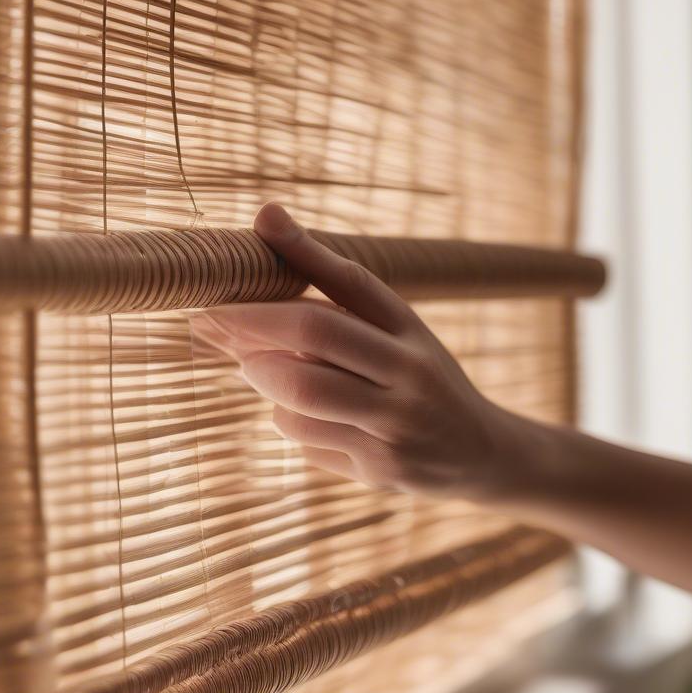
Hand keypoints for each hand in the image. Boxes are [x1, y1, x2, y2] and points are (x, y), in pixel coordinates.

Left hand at [190, 203, 537, 503]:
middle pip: (313, 337)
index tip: (248, 241)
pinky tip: (302, 415)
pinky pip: (307, 440)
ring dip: (263, 380)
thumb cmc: (422, 378)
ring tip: (257, 370)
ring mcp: (396, 428)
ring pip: (298, 397)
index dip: (294, 259)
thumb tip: (266, 220)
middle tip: (211, 321)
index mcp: (412, 330)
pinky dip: (288, 420)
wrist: (481, 454)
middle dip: (249, 325)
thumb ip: (338, 287)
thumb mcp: (399, 328)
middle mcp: (410, 375)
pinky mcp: (380, 472)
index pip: (346, 285)